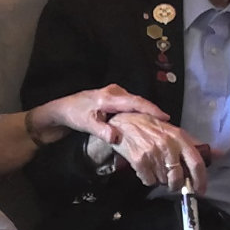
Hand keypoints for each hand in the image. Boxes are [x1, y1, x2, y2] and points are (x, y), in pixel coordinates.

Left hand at [31, 86, 166, 145]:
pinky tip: (145, 121)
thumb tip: (116, 138)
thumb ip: (102, 131)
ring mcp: (115, 93)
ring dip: (147, 112)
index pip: (135, 102)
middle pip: (139, 101)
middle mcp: (115, 91)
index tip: (165, 117)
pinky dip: (139, 112)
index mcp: (109, 97)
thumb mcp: (86, 124)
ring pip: (135, 103)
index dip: (151, 110)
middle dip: (153, 112)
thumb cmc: (74, 115)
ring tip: (160, 124)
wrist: (62, 109)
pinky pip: (131, 104)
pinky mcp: (114, 98)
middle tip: (167, 125)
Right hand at [109, 112, 209, 193]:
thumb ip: (193, 143)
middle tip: (172, 182)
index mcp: (180, 137)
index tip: (200, 190)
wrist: (122, 122)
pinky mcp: (140, 161)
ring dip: (161, 179)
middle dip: (177, 185)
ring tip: (155, 168)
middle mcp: (168, 145)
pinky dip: (148, 179)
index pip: (196, 162)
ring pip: (164, 181)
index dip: (200, 180)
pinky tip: (145, 168)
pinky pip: (149, 181)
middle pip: (179, 177)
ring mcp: (154, 154)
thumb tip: (218, 153)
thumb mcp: (173, 131)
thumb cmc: (149, 127)